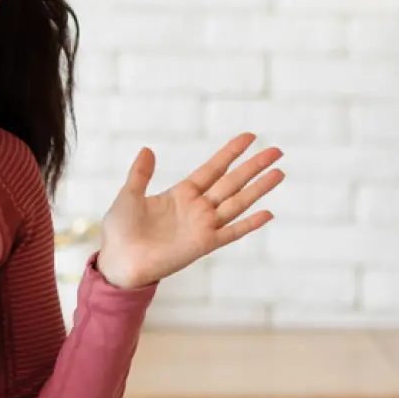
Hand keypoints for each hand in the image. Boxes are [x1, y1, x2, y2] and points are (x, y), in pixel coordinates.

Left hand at [93, 132, 282, 289]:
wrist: (119, 260)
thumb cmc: (121, 230)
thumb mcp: (129, 194)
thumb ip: (140, 174)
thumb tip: (148, 149)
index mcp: (181, 193)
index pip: (213, 169)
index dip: (230, 153)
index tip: (249, 137)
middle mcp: (197, 208)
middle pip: (232, 182)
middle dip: (253, 166)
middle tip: (276, 150)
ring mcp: (202, 226)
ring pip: (237, 203)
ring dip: (259, 189)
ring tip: (279, 172)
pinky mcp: (203, 245)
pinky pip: (231, 233)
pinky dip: (249, 224)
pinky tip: (268, 213)